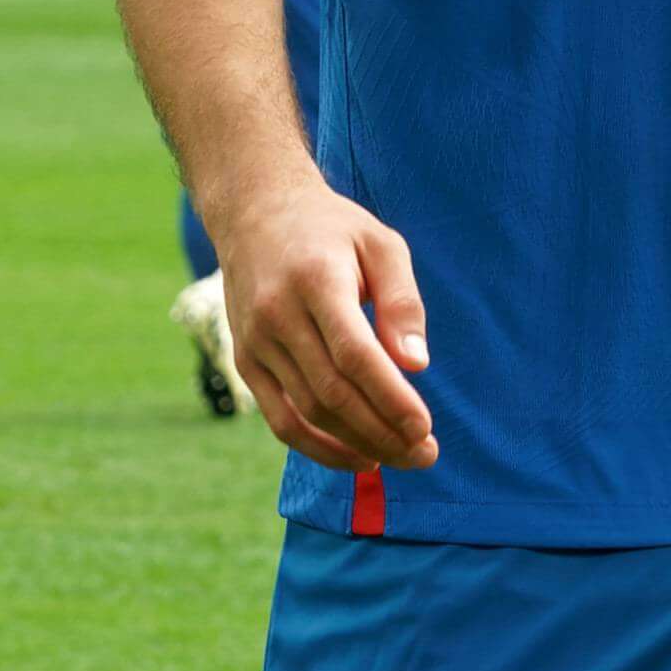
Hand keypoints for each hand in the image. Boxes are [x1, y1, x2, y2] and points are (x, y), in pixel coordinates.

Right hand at [206, 179, 434, 475]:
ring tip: (400, 457)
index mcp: (316, 279)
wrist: (255, 213)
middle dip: (382, 431)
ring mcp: (255, 341)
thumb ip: (402, 302)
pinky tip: (357, 457)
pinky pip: (281, 419)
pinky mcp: (245, 360)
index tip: (424, 427)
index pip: (354, 354)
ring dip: (357, 444)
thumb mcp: (381, 244)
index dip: (390, 398)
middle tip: (425, 453)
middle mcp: (277, 314)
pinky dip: (318, 447)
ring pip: (308, 412)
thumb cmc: (332, 229)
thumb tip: (416, 365)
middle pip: (332, 392)